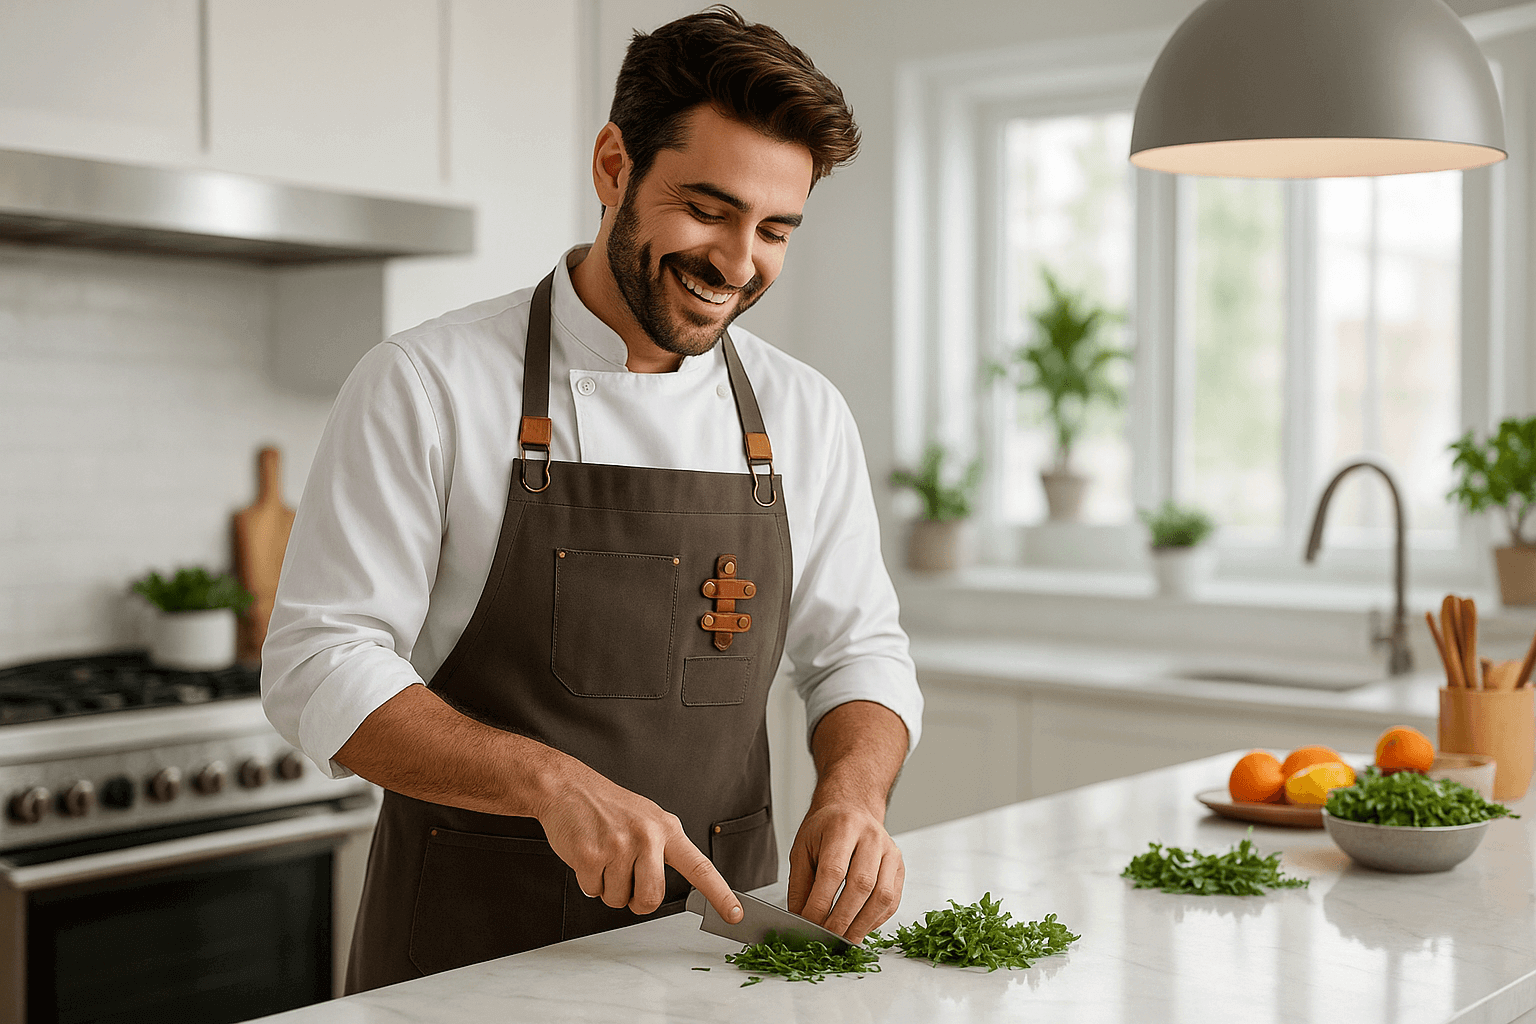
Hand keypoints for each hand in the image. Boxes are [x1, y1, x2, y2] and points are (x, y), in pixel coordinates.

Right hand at [538, 761, 741, 924]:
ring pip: (618, 899)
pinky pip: (593, 891)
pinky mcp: (590, 855)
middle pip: (651, 898)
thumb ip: (661, 850)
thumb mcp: (646, 819)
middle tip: (626, 882)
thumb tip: (659, 891)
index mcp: (666, 829)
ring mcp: (618, 846)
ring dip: (607, 888)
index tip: (735, 914)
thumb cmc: (608, 807)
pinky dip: (588, 881)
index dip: (720, 894)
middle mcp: (647, 837)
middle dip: (636, 902)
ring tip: (603, 855)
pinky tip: (587, 854)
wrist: (567, 787)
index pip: (700, 867)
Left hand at [786, 801, 903, 942]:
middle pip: (861, 885)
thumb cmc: (826, 829)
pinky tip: (860, 927)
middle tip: (827, 937)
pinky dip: (876, 920)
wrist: (852, 808)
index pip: (833, 871)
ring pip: (882, 895)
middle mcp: (871, 837)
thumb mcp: (803, 848)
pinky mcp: (899, 867)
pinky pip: (892, 900)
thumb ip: (800, 883)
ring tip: (845, 940)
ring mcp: (890, 851)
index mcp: (842, 828)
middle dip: (842, 918)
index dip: (821, 903)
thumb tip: (799, 917)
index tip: (808, 923)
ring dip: (862, 924)